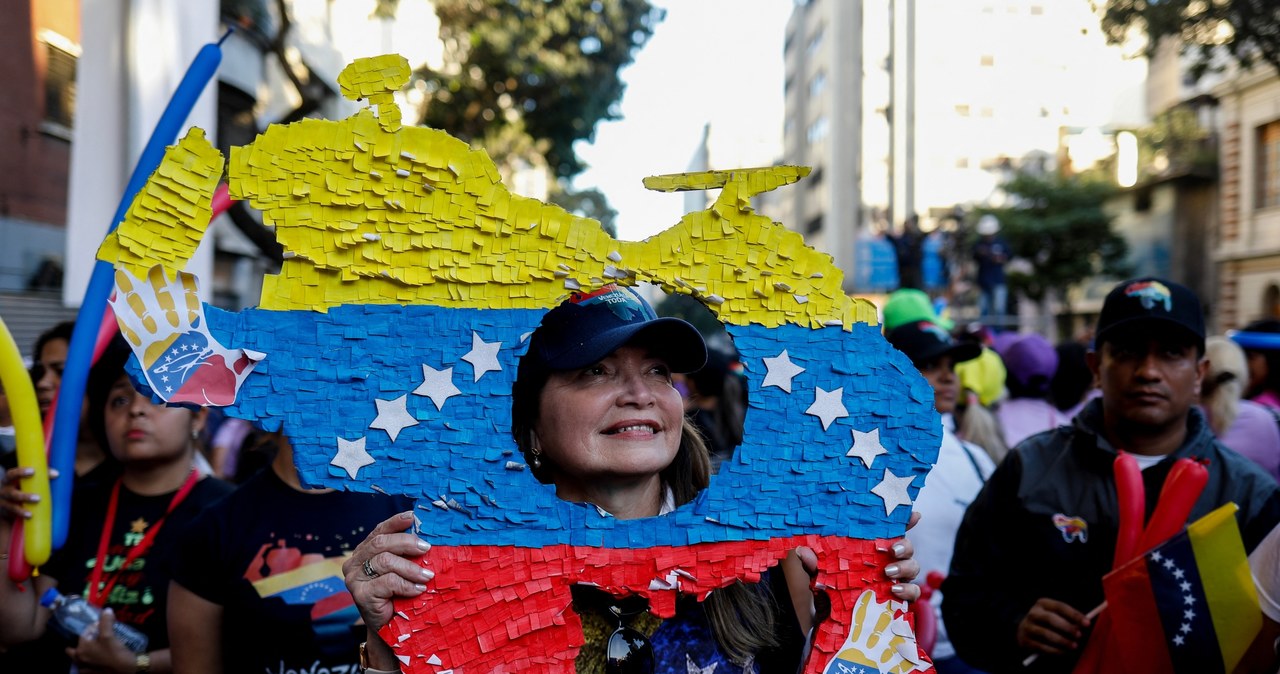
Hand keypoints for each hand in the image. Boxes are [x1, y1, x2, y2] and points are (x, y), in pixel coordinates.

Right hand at [1, 466, 57, 520]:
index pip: (11, 474)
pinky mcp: (6, 511)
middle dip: (24, 496)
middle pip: (11, 493)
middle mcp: (5, 491)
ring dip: (23, 508)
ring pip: (12, 506)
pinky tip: (29, 515)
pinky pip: (13, 513)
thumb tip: (56, 474)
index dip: (20, 472)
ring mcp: (4, 502)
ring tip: (35, 509)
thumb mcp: (27, 479)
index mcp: (9, 480)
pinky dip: (21, 513)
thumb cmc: (21, 486)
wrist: (8, 501)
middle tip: (38, 498)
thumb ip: (41, 474)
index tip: (33, 471)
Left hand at [67, 609, 138, 673]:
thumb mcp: (109, 636)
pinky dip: (88, 664)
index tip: (102, 625)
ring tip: (91, 648)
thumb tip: (106, 610)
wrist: (126, 670)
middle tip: (90, 638)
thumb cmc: (115, 653)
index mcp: (81, 649)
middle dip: (79, 643)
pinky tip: (94, 660)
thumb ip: (105, 622)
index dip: (93, 627)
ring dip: (82, 654)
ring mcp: (86, 668)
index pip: (84, 633)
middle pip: (73, 650)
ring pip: (78, 659)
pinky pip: (86, 668)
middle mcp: (80, 659)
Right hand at [342, 511, 433, 632]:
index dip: (395, 522)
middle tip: (427, 549)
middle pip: (380, 543)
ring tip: (427, 576)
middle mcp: (354, 563)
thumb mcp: (402, 570)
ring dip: (411, 568)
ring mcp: (354, 579)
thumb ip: (406, 553)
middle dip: (407, 543)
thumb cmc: (399, 597)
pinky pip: (387, 582)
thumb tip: (425, 536)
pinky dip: (407, 585)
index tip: (412, 517)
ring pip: (385, 561)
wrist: (390, 630)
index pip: (378, 531)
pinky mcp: (360, 594)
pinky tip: (418, 590)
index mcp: (364, 552)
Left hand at [793, 512, 920, 600]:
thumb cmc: (822, 590)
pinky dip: (908, 590)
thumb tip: (803, 552)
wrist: (824, 622)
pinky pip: (912, 593)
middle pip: (907, 547)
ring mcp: (892, 580)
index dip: (904, 520)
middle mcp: (884, 561)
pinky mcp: (895, 600)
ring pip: (913, 567)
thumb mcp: (813, 575)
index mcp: (868, 549)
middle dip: (905, 545)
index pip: (888, 531)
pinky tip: (894, 590)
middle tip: (892, 550)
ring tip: (889, 572)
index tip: (913, 514)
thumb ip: (810, 563)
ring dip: (906, 567)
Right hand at [1016, 598, 1089, 655]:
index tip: (1087, 623)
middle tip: (1079, 635)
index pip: (1060, 606)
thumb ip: (1068, 618)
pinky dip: (1054, 650)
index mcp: (1042, 604)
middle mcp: (1033, 613)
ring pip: (1046, 633)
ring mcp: (1027, 627)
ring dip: (1062, 641)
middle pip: (1050, 619)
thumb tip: (1083, 625)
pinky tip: (1064, 652)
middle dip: (1067, 627)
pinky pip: (1041, 646)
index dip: (1074, 615)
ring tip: (1074, 646)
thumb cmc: (1046, 623)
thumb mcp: (1055, 615)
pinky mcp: (1026, 640)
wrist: (1024, 631)